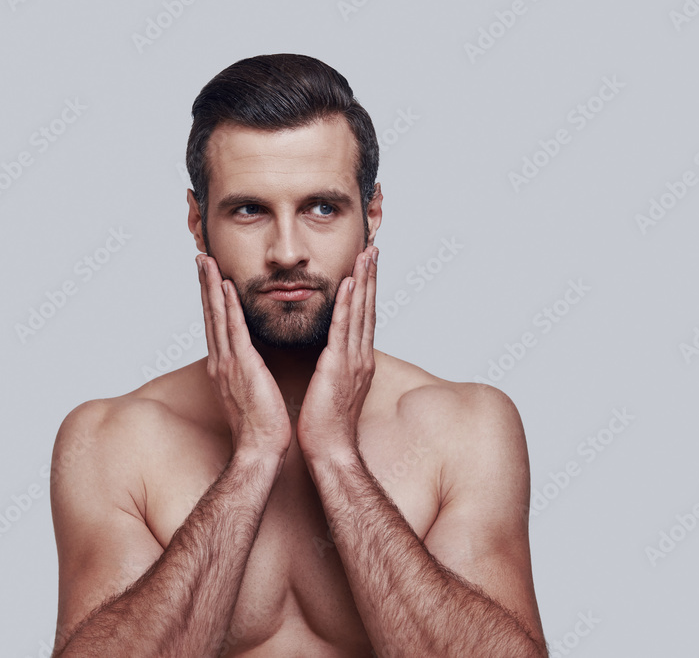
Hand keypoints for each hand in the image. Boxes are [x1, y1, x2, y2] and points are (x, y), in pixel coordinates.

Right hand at [197, 254, 292, 460]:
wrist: (260, 450)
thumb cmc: (261, 428)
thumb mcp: (253, 394)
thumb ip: (250, 376)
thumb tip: (253, 366)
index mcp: (225, 368)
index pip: (217, 326)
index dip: (212, 300)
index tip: (211, 277)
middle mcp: (221, 362)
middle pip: (211, 315)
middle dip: (206, 285)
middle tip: (202, 258)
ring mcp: (228, 363)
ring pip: (217, 316)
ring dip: (211, 287)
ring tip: (207, 261)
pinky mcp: (241, 367)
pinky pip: (233, 331)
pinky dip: (227, 308)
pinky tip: (225, 286)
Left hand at [296, 246, 377, 462]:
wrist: (330, 451)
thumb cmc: (327, 425)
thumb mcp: (332, 389)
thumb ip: (334, 368)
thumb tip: (330, 356)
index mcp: (357, 362)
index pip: (363, 318)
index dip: (366, 291)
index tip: (366, 266)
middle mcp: (360, 357)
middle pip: (367, 308)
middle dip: (370, 277)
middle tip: (372, 248)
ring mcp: (353, 361)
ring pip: (360, 313)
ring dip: (363, 281)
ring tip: (366, 254)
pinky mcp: (338, 367)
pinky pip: (343, 329)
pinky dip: (348, 305)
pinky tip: (349, 284)